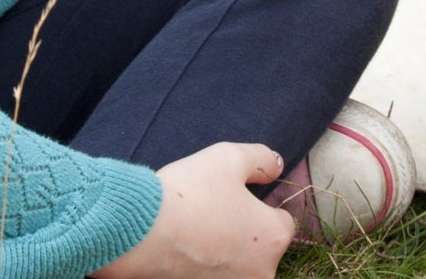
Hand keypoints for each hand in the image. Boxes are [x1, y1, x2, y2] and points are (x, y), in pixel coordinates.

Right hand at [93, 141, 294, 278]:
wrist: (141, 232)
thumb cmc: (189, 193)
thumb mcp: (229, 158)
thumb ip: (260, 159)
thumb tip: (276, 164)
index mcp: (273, 237)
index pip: (283, 223)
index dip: (262, 207)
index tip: (238, 200)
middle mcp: (261, 272)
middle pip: (262, 250)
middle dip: (245, 234)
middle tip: (214, 214)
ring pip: (238, 267)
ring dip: (226, 253)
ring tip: (198, 232)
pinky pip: (214, 277)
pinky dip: (205, 267)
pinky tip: (186, 250)